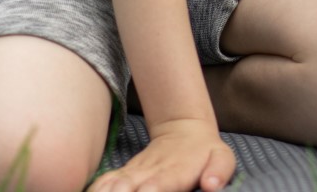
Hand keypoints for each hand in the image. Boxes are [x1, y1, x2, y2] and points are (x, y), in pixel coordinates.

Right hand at [88, 117, 234, 191]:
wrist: (184, 131)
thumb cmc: (205, 153)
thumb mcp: (222, 158)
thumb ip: (219, 172)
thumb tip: (212, 186)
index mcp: (174, 172)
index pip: (159, 184)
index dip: (152, 190)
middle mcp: (149, 173)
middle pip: (128, 188)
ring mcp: (133, 173)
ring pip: (111, 184)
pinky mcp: (123, 175)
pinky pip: (103, 182)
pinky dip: (94, 189)